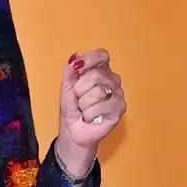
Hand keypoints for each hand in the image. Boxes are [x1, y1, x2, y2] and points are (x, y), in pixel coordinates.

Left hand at [55, 50, 124, 178]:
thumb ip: (69, 72)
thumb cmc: (73, 108)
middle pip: (96, 75)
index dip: (90, 59)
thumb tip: (73, 59)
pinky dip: (90, 114)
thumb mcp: (66, 87)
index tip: (77, 67)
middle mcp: (112, 79)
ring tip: (85, 109)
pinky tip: (91, 117)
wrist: (74, 130)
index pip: (102, 55)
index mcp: (100, 70)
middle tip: (79, 99)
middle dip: (80, 89)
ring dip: (84, 104)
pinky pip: (102, 106)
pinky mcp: (119, 108)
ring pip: (98, 91)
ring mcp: (118, 94)